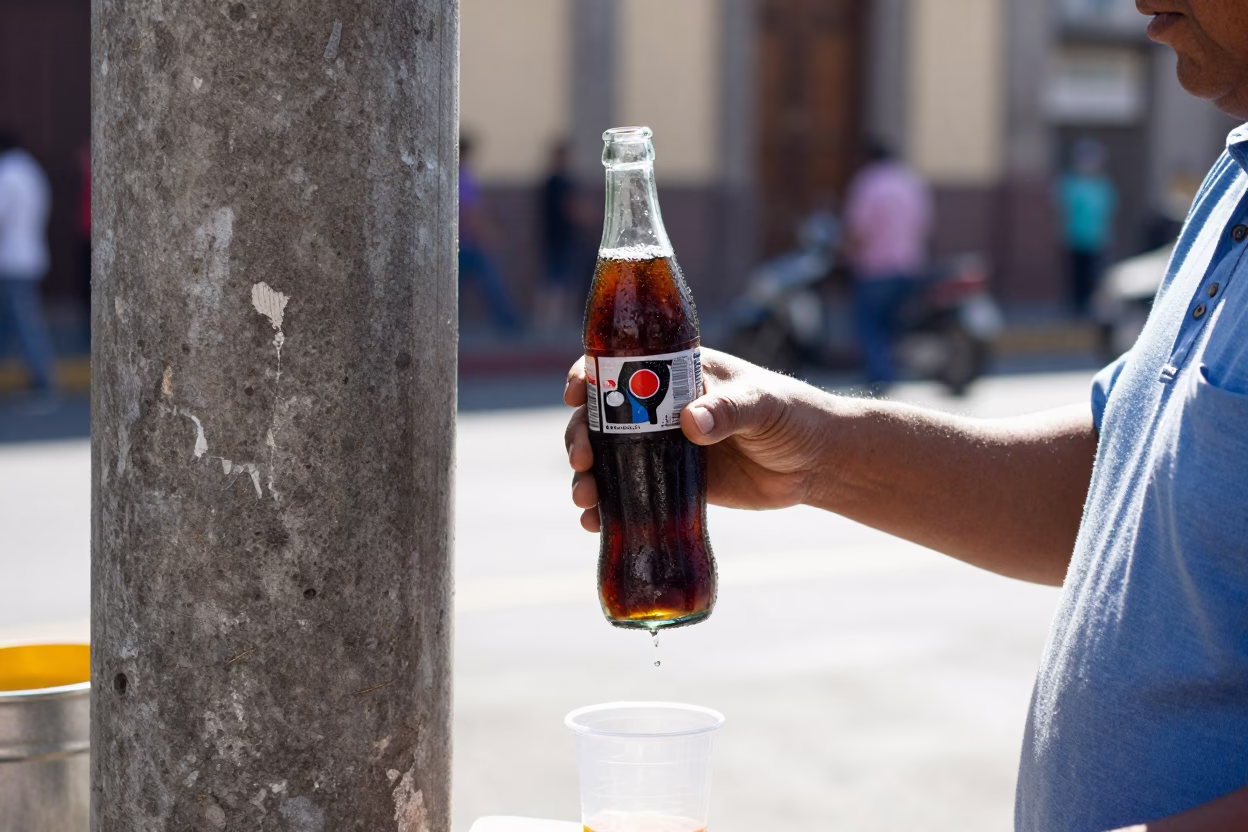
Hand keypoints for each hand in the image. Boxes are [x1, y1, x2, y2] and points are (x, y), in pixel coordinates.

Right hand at [563, 348, 834, 531]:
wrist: (816, 463)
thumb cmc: (792, 416)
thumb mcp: (762, 404)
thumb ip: (729, 410)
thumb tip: (690, 423)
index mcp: (677, 374)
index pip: (619, 366)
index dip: (590, 376)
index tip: (576, 393)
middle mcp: (660, 409)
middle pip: (601, 419)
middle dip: (580, 437)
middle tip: (582, 460)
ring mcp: (662, 448)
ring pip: (607, 460)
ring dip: (587, 478)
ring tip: (585, 500)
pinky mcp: (672, 485)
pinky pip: (629, 495)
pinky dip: (608, 510)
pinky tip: (596, 526)